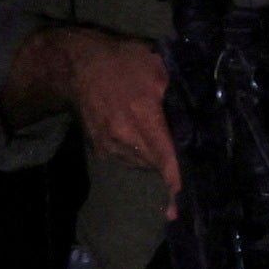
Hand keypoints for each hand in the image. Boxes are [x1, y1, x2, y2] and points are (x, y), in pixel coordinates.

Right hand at [11, 24, 179, 188]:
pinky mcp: (99, 146)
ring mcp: (110, 145)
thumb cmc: (121, 61)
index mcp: (144, 119)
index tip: (176, 207)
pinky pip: (125, 157)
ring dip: (150, 155)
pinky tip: (134, 132)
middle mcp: (126, 138)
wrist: (77, 65)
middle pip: (155, 164)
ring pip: (140, 162)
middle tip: (176, 150)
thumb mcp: (156, 67)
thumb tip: (191, 112)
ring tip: (152, 133)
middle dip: (167, 162)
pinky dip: (134, 151)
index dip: (174, 182)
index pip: (165, 159)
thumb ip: (175, 93)